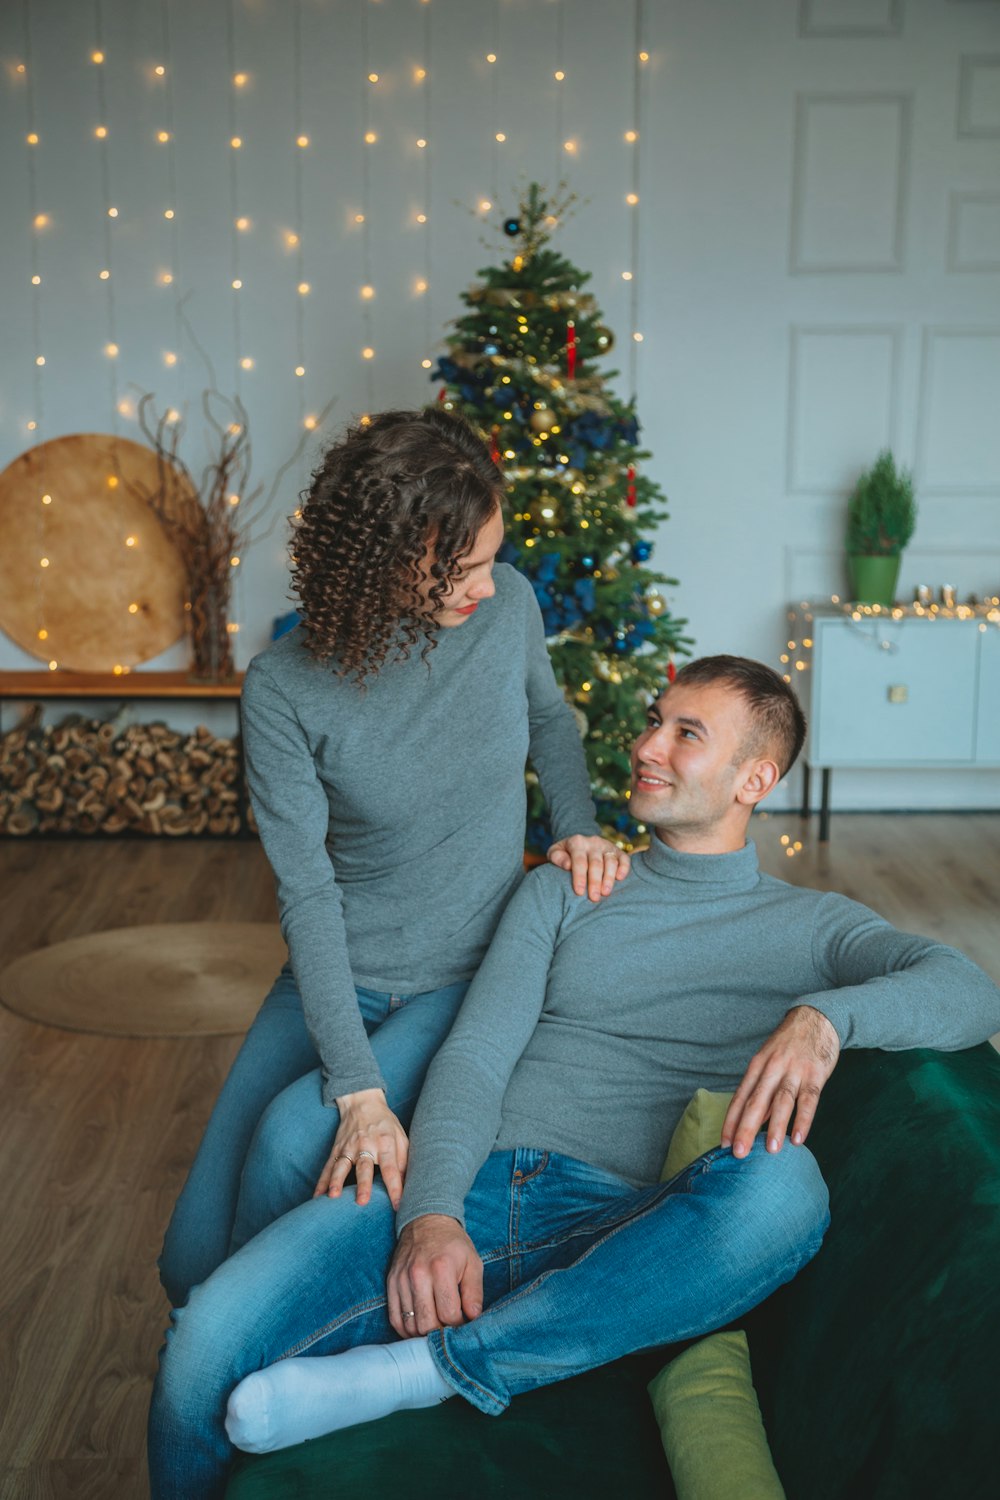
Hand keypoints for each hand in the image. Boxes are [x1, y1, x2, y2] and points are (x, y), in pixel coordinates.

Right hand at [313, 1089, 408, 1208]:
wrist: (362, 1102)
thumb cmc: (385, 1123)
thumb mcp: (400, 1137)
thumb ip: (404, 1161)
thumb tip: (409, 1186)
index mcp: (385, 1143)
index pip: (391, 1168)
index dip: (395, 1187)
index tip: (398, 1205)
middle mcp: (366, 1145)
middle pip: (364, 1167)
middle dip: (363, 1185)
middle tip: (362, 1202)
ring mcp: (348, 1147)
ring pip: (342, 1166)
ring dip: (337, 1181)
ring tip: (333, 1196)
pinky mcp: (337, 1149)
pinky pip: (328, 1166)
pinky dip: (322, 1181)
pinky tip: (317, 1196)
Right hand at [386, 1214, 483, 1338]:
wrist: (426, 1221)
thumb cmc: (453, 1245)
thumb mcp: (473, 1262)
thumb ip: (474, 1292)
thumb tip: (474, 1318)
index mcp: (441, 1268)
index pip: (449, 1314)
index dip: (459, 1325)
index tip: (464, 1321)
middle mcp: (418, 1275)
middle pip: (427, 1324)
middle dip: (440, 1333)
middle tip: (449, 1329)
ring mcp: (401, 1279)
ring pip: (409, 1325)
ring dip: (423, 1334)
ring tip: (436, 1328)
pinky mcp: (391, 1283)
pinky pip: (394, 1318)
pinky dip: (406, 1330)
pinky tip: (418, 1327)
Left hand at [547, 834, 630, 901]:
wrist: (579, 843)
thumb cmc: (565, 854)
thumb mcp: (555, 852)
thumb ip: (557, 858)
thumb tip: (567, 865)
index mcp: (577, 842)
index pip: (579, 860)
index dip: (579, 876)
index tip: (579, 892)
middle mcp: (593, 842)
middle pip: (596, 863)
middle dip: (595, 881)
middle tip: (594, 898)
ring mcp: (607, 846)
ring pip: (611, 861)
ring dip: (609, 878)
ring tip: (605, 893)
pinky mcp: (617, 851)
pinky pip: (624, 858)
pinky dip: (624, 868)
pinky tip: (620, 878)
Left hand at [721, 1005, 840, 1158]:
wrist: (815, 1018)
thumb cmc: (788, 1046)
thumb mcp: (769, 1063)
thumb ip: (762, 1092)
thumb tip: (753, 1123)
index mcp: (757, 1067)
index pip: (740, 1098)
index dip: (731, 1121)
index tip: (724, 1144)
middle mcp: (772, 1068)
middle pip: (756, 1101)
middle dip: (746, 1128)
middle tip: (739, 1154)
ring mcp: (794, 1071)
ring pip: (782, 1101)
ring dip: (775, 1126)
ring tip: (771, 1150)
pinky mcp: (816, 1073)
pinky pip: (810, 1099)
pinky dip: (804, 1119)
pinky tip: (799, 1138)